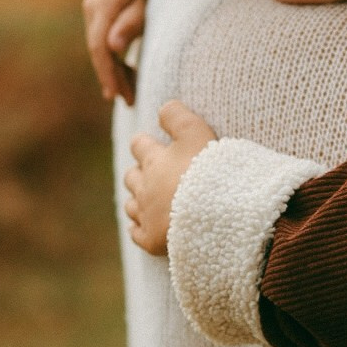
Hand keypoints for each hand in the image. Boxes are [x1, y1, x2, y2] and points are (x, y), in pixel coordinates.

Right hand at [82, 0, 149, 103]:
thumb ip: (132, 21)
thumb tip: (112, 48)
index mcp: (102, 7)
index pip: (100, 48)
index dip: (108, 73)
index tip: (117, 95)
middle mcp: (92, 8)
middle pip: (98, 50)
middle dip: (112, 77)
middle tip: (127, 100)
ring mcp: (94, 8)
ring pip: (100, 46)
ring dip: (113, 68)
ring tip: (127, 91)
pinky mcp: (100, 8)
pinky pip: (103, 38)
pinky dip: (113, 56)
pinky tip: (122, 70)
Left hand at [124, 101, 216, 254]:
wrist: (215, 214)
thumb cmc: (209, 171)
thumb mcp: (198, 133)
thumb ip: (179, 117)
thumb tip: (164, 106)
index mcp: (154, 160)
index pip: (140, 145)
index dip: (144, 143)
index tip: (149, 142)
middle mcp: (144, 187)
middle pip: (131, 176)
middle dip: (138, 172)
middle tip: (150, 172)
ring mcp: (146, 215)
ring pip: (131, 205)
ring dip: (137, 200)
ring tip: (148, 199)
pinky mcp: (152, 240)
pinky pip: (136, 234)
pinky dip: (138, 228)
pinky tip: (141, 227)